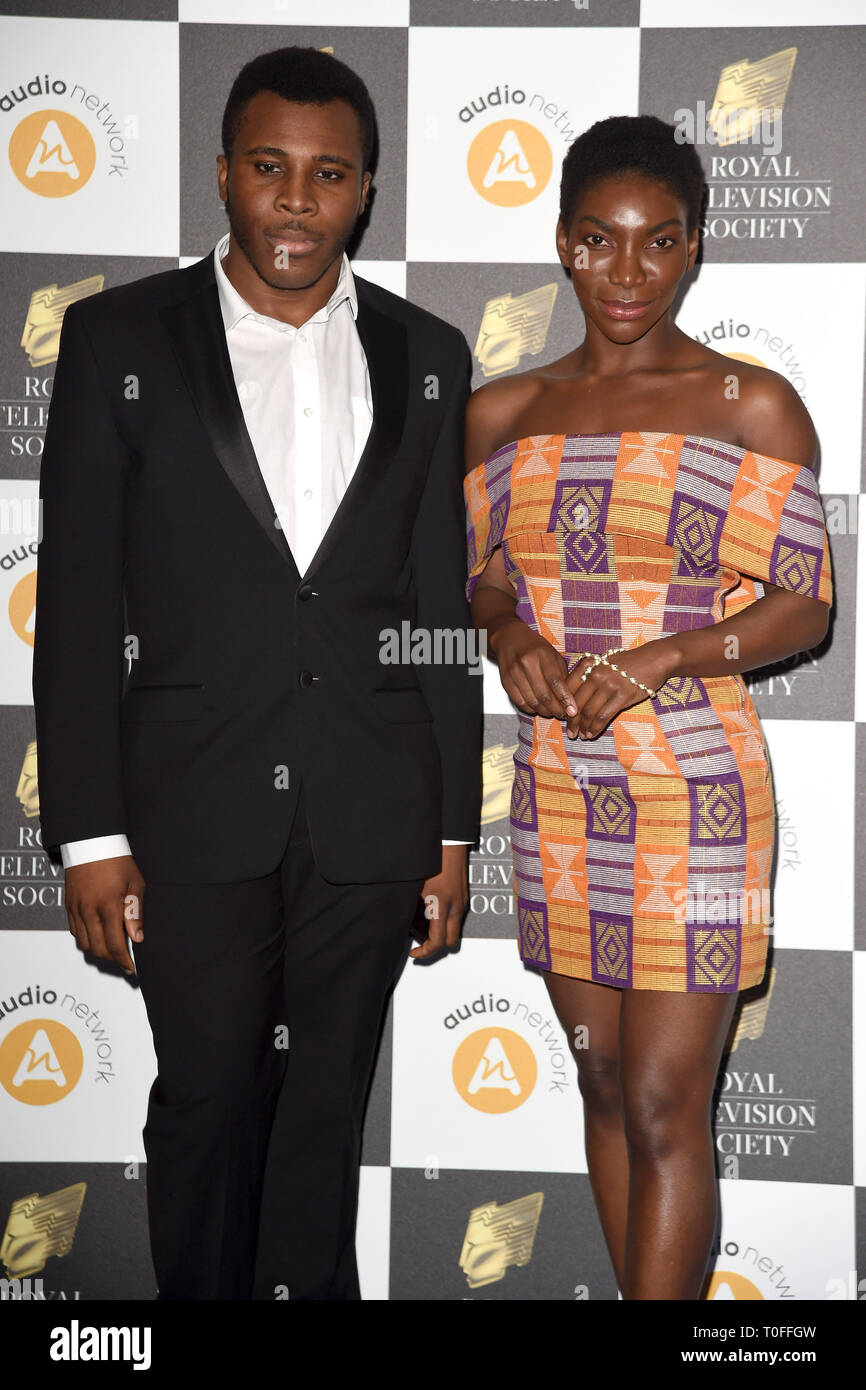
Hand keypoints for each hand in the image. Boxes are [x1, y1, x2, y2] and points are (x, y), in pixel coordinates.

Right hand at [65, 855, 145, 974]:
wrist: (91, 843)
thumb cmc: (117, 861)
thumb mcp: (135, 884)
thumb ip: (135, 913)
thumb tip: (137, 938)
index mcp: (108, 906)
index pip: (115, 944)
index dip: (123, 960)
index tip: (130, 967)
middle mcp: (89, 911)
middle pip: (98, 949)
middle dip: (112, 959)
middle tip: (123, 959)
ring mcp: (76, 909)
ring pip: (84, 944)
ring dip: (98, 951)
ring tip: (112, 948)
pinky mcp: (69, 906)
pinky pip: (75, 932)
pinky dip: (86, 939)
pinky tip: (98, 934)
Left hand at [411, 844, 468, 960]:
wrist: (448, 840)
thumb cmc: (431, 859)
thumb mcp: (413, 885)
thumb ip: (409, 904)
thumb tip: (401, 920)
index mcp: (441, 904)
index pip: (437, 942)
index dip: (424, 952)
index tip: (413, 951)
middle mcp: (455, 906)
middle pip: (451, 942)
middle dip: (435, 948)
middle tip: (418, 944)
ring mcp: (461, 901)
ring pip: (454, 930)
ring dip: (440, 933)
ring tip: (421, 924)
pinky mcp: (463, 895)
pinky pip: (456, 917)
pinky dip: (445, 921)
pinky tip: (430, 910)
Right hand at [491, 617, 576, 720]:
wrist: (509, 638)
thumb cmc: (535, 647)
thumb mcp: (552, 654)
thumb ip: (562, 673)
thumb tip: (571, 696)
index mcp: (542, 654)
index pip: (556, 681)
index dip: (565, 698)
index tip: (572, 710)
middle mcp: (527, 663)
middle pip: (544, 694)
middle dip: (556, 709)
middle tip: (564, 715)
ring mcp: (514, 673)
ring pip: (532, 701)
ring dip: (544, 711)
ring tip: (552, 712)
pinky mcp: (506, 681)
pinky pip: (520, 702)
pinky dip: (531, 709)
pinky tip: (538, 708)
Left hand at [565, 645, 675, 740]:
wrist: (653, 659)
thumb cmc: (626, 664)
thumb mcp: (603, 664)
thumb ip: (587, 677)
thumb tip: (570, 701)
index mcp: (587, 664)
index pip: (567, 689)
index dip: (563, 707)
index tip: (563, 718)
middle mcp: (595, 673)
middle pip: (576, 703)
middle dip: (571, 722)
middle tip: (570, 733)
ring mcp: (608, 684)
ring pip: (588, 712)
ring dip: (583, 727)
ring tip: (581, 736)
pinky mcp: (622, 695)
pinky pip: (603, 716)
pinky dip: (595, 728)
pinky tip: (592, 734)